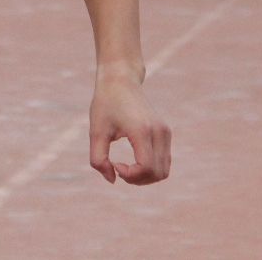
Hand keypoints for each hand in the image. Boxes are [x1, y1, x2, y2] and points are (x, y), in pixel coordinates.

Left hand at [89, 70, 170, 185]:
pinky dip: (151, 169)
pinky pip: (164, 162)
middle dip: (137, 180)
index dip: (130, 175)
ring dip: (145, 177)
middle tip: (118, 168)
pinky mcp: (165, 133)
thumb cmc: (105, 104)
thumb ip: (98, 160)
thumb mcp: (96, 132)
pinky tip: (134, 161)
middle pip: (157, 174)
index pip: (146, 168)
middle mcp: (158, 132)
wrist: (120, 80)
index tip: (114, 164)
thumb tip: (112, 180)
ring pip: (164, 171)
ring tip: (126, 167)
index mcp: (142, 130)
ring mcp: (165, 132)